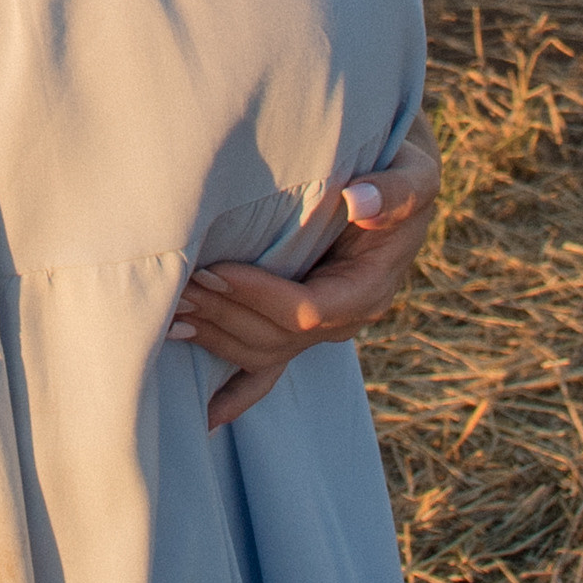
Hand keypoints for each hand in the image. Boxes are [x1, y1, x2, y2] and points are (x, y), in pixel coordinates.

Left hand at [166, 128, 440, 429]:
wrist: (395, 174)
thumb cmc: (401, 166)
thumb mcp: (413, 172)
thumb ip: (393, 191)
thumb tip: (359, 203)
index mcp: (369, 289)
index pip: (307, 310)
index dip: (259, 296)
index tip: (216, 269)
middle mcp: (345, 318)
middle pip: (277, 337)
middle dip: (225, 314)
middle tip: (178, 287)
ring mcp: (322, 328)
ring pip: (264, 351)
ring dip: (217, 337)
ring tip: (169, 315)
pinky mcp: (302, 324)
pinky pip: (270, 369)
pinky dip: (237, 393)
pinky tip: (206, 416)